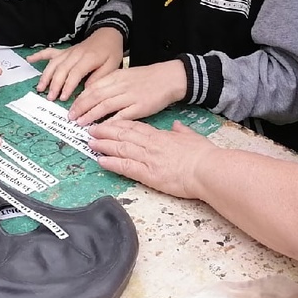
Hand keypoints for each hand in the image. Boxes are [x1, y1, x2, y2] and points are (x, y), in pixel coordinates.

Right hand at [30, 28, 123, 100]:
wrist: (108, 34)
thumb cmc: (111, 52)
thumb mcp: (112, 66)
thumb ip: (100, 78)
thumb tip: (87, 91)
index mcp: (88, 58)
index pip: (75, 73)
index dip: (68, 86)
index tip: (63, 98)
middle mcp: (75, 54)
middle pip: (61, 69)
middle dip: (54, 84)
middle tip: (50, 98)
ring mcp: (68, 52)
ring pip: (53, 64)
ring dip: (46, 76)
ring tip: (40, 88)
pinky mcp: (64, 50)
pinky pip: (50, 52)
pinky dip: (39, 55)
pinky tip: (29, 59)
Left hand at [67, 59, 185, 124]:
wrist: (169, 77)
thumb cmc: (146, 77)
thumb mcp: (124, 74)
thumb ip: (109, 83)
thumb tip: (91, 93)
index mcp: (115, 76)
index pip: (92, 87)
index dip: (80, 98)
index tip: (71, 107)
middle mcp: (120, 85)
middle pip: (95, 97)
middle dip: (81, 108)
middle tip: (71, 117)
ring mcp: (130, 96)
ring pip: (105, 106)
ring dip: (91, 115)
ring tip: (81, 123)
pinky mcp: (140, 108)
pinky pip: (122, 116)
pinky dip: (110, 123)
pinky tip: (101, 129)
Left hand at [90, 119, 216, 199]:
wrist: (207, 169)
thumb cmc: (204, 155)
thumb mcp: (194, 137)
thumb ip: (183, 131)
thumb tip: (178, 126)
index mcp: (162, 136)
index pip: (136, 127)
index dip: (120, 125)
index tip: (109, 122)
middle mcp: (151, 145)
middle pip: (123, 135)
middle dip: (106, 131)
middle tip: (92, 129)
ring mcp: (148, 159)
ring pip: (120, 148)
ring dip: (103, 145)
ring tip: (90, 142)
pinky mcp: (148, 174)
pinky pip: (124, 167)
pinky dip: (111, 163)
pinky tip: (101, 160)